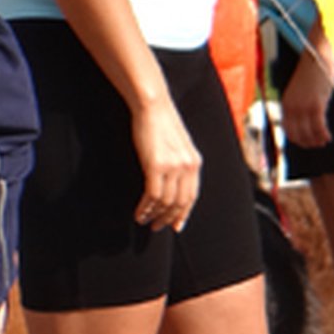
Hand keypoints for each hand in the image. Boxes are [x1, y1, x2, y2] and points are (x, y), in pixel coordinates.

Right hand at [129, 94, 199, 231]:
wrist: (153, 106)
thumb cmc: (160, 123)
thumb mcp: (177, 144)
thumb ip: (179, 162)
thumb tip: (171, 180)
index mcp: (195, 162)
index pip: (192, 196)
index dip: (184, 214)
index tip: (175, 226)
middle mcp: (188, 167)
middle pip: (180, 203)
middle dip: (168, 218)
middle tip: (157, 227)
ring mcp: (173, 167)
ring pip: (166, 202)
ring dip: (154, 215)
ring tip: (144, 220)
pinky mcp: (156, 166)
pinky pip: (153, 195)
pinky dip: (145, 207)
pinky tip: (139, 212)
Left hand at [280, 49, 333, 150]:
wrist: (317, 56)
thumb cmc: (312, 73)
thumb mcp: (300, 91)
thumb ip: (299, 105)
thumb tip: (305, 122)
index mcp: (285, 103)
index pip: (287, 129)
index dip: (297, 139)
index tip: (306, 143)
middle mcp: (292, 106)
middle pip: (298, 134)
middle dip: (308, 142)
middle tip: (318, 145)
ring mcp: (303, 106)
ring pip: (308, 132)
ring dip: (316, 140)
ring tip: (324, 141)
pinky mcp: (316, 104)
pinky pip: (319, 126)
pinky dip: (323, 134)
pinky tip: (328, 137)